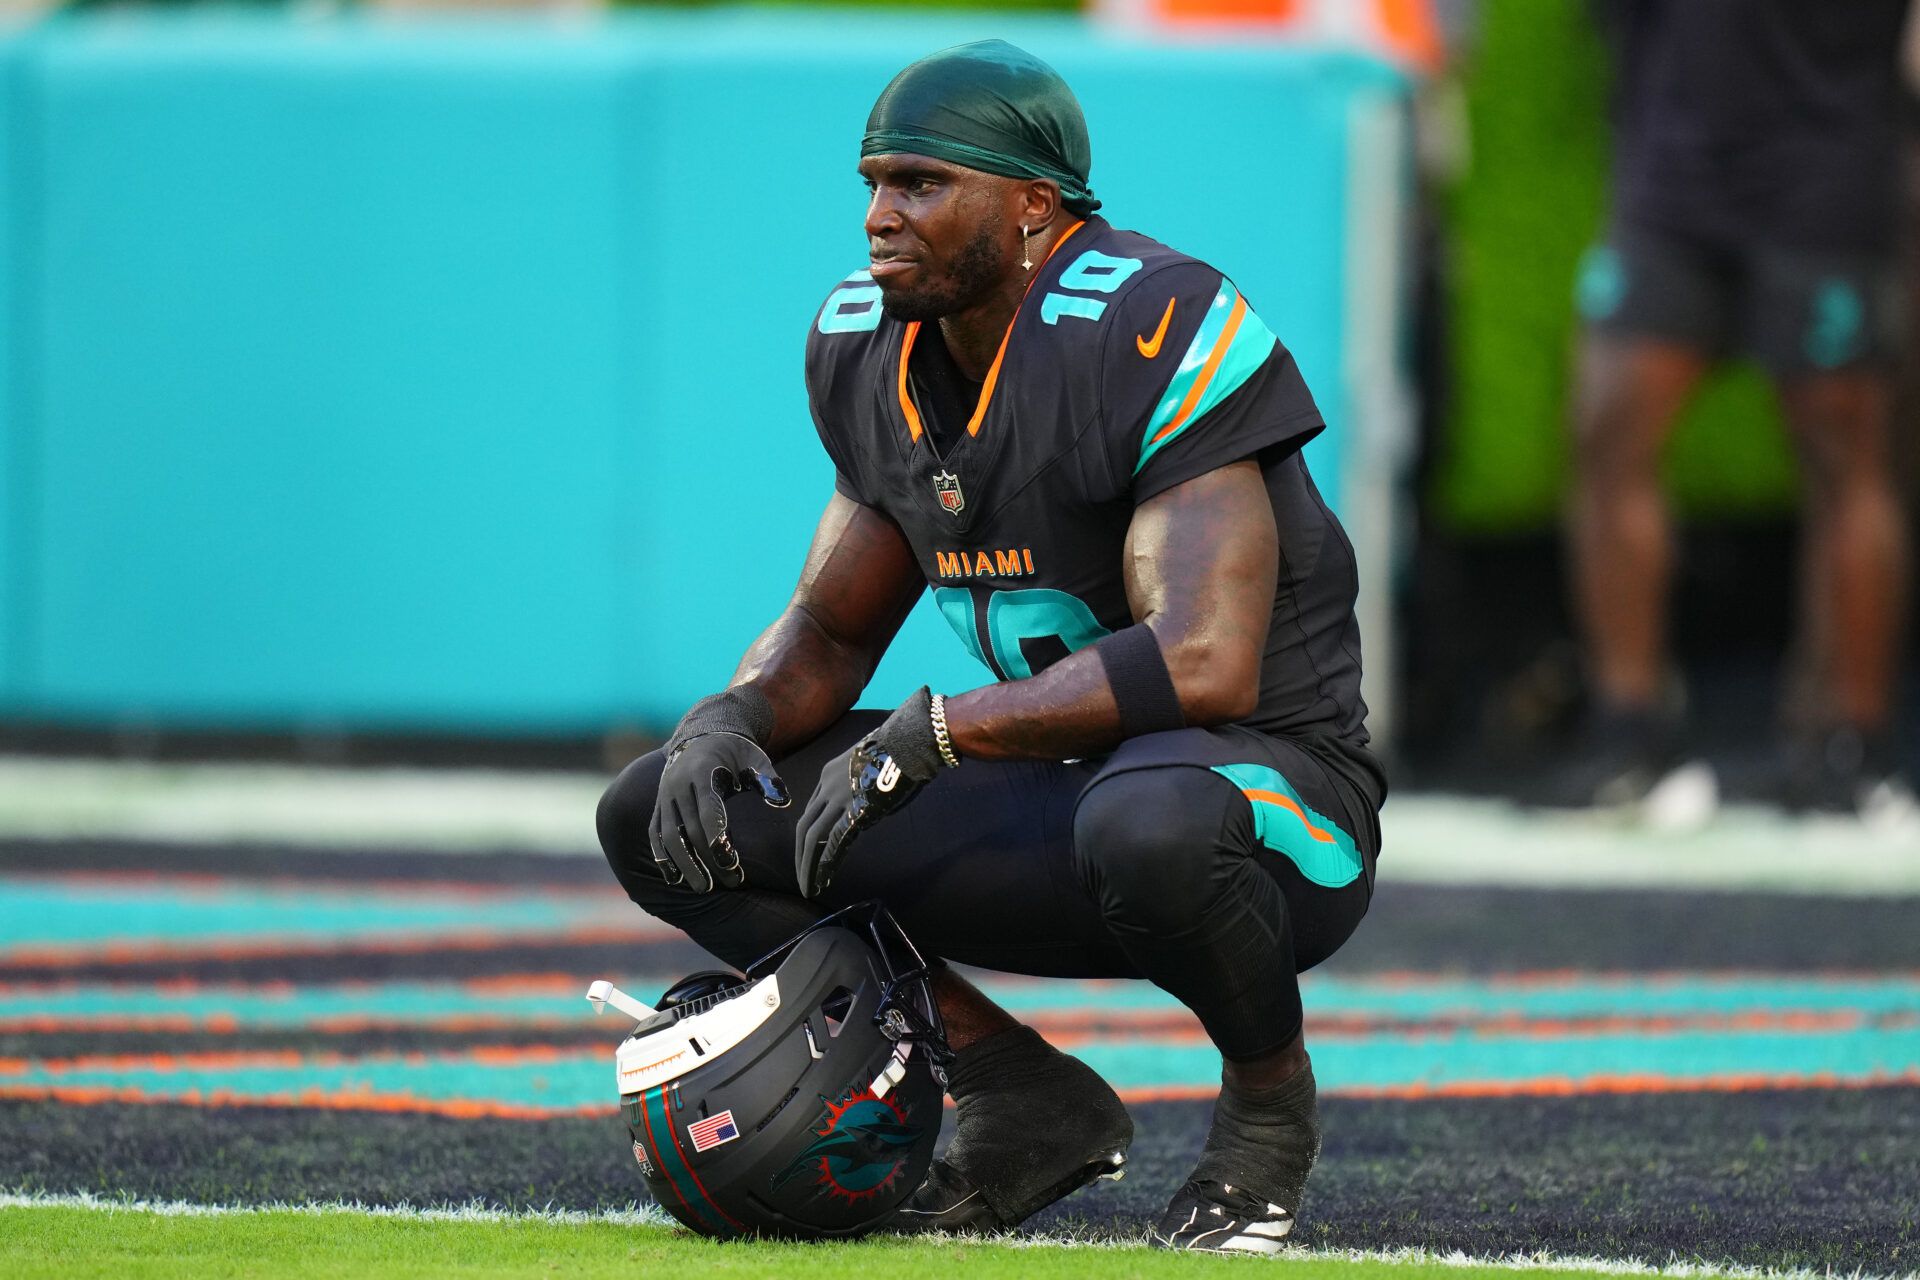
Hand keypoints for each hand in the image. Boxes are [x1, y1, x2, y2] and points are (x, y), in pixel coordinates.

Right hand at [651, 692, 790, 893]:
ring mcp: (665, 795)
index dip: (718, 838)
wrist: (702, 735)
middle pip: (689, 829)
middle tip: (730, 882)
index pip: (707, 810)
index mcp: (702, 771)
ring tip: (704, 888)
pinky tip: (675, 879)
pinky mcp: (659, 805)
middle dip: (709, 858)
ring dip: (685, 864)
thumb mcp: (755, 757)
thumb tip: (783, 801)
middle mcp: (678, 784)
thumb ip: (768, 779)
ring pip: (669, 836)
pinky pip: (656, 833)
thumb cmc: (736, 752)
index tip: (731, 863)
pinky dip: (662, 857)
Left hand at [794, 687, 948, 898]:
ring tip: (808, 887)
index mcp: (828, 774)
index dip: (810, 834)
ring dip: (808, 866)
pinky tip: (823, 880)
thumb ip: (858, 789)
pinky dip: (826, 863)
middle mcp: (827, 787)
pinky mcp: (855, 811)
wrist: (907, 743)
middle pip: (804, 826)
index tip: (811, 852)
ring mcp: (839, 799)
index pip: (812, 810)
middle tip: (802, 877)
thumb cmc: (897, 753)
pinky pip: (834, 842)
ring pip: (812, 837)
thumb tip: (865, 809)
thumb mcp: (867, 768)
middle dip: (801, 855)